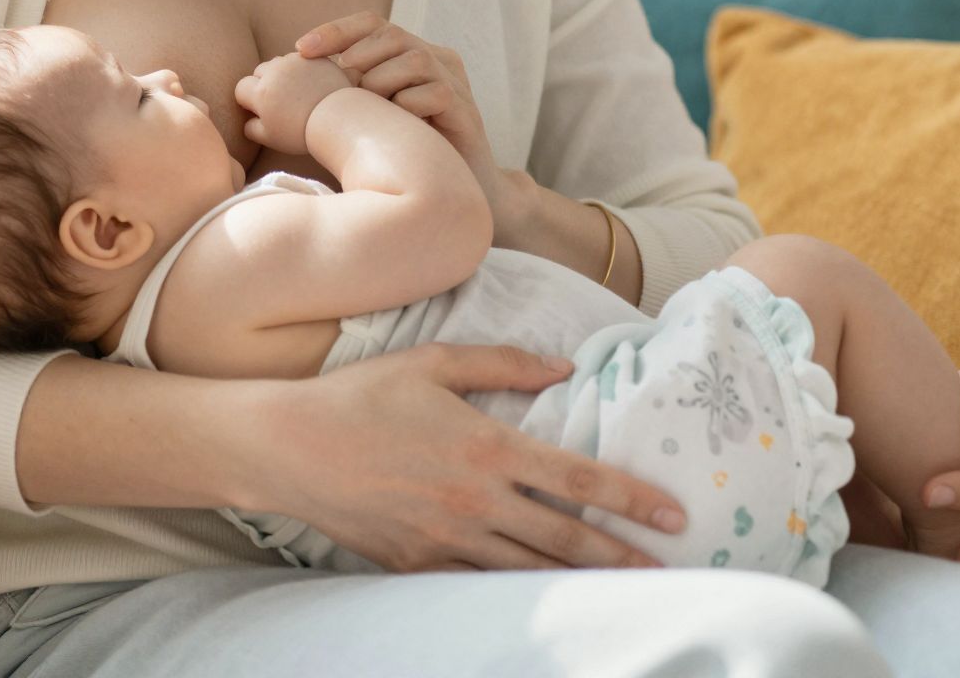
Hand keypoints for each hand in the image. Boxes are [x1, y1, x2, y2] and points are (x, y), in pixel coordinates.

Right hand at [233, 52, 351, 155]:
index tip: (260, 110)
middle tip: (279, 100)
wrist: (338, 119)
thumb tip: (247, 120)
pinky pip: (302, 58)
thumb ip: (251, 127)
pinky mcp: (316, 57)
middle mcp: (275, 71)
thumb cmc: (302, 133)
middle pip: (259, 71)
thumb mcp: (270, 138)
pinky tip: (312, 83)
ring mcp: (296, 61)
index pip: (241, 88)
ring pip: (280, 62)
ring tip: (297, 91)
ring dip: (282, 73)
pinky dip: (303, 68)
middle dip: (264, 83)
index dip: (248, 100)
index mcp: (260, 91)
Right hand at [253, 343, 689, 571]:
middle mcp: (474, 498)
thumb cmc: (361, 395)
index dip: (630, 496)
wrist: (288, 448)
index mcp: (485, 444)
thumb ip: (504, 362)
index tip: (671, 512)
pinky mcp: (417, 565)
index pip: (575, 476)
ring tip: (625, 591)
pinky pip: (480, 586)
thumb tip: (563, 366)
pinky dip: (520, 595)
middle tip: (670, 568)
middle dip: (622, 554)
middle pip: (565, 536)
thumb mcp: (433, 360)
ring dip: (582, 581)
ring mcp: (446, 539)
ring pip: (529, 569)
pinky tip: (550, 599)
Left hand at [295, 13, 517, 231]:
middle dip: (358, 51)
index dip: (337, 30)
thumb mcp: (371, 115)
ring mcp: (455, 84)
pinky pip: (437, 94)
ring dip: (382, 79)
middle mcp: (437, 61)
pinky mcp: (467, 112)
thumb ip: (347, 91)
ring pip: (416, 59)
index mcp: (412, 54)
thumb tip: (295, 76)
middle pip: (393, 34)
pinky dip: (410, 104)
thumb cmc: (403, 154)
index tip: (301, 48)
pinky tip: (396, 122)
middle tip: (339, 77)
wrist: (453, 196)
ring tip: (368, 105)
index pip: (373, 24)